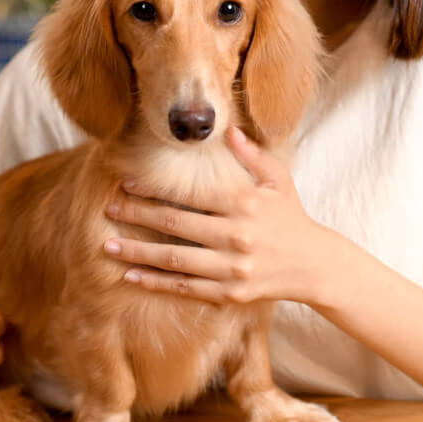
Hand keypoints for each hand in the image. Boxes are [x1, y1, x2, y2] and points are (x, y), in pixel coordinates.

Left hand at [103, 127, 335, 304]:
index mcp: (244, 204)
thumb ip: (251, 155)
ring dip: (138, 253)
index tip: (125, 183)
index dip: (155, 188)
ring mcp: (232, 268)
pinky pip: (185, 288)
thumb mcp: (278, 180)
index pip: (190, 193)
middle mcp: (236, 236)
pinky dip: (155, 284)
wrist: (314, 265)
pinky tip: (131, 278)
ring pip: (174, 260)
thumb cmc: (292, 217)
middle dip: (137, 217)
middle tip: (108, 210)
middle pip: (175, 225)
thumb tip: (226, 129)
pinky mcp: (230, 293)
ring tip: (108, 246)